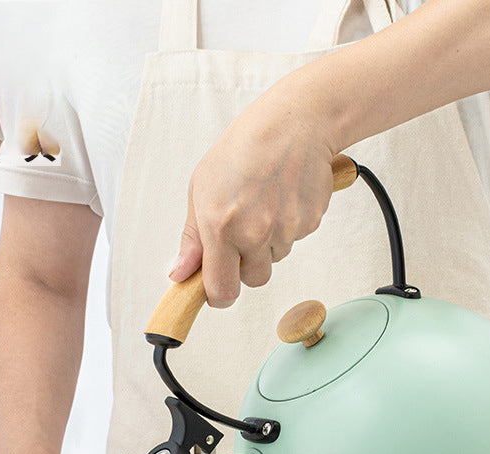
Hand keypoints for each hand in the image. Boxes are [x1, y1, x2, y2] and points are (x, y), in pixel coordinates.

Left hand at [168, 73, 337, 306]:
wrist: (295, 123)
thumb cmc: (244, 148)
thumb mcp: (201, 188)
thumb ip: (192, 238)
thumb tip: (180, 273)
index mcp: (220, 227)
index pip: (221, 290)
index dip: (218, 295)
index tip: (216, 289)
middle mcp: (254, 233)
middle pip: (253, 280)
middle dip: (245, 266)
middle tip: (242, 233)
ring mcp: (285, 230)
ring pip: (274, 259)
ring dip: (267, 243)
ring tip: (263, 203)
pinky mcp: (309, 223)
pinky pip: (294, 240)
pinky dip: (288, 225)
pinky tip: (282, 197)